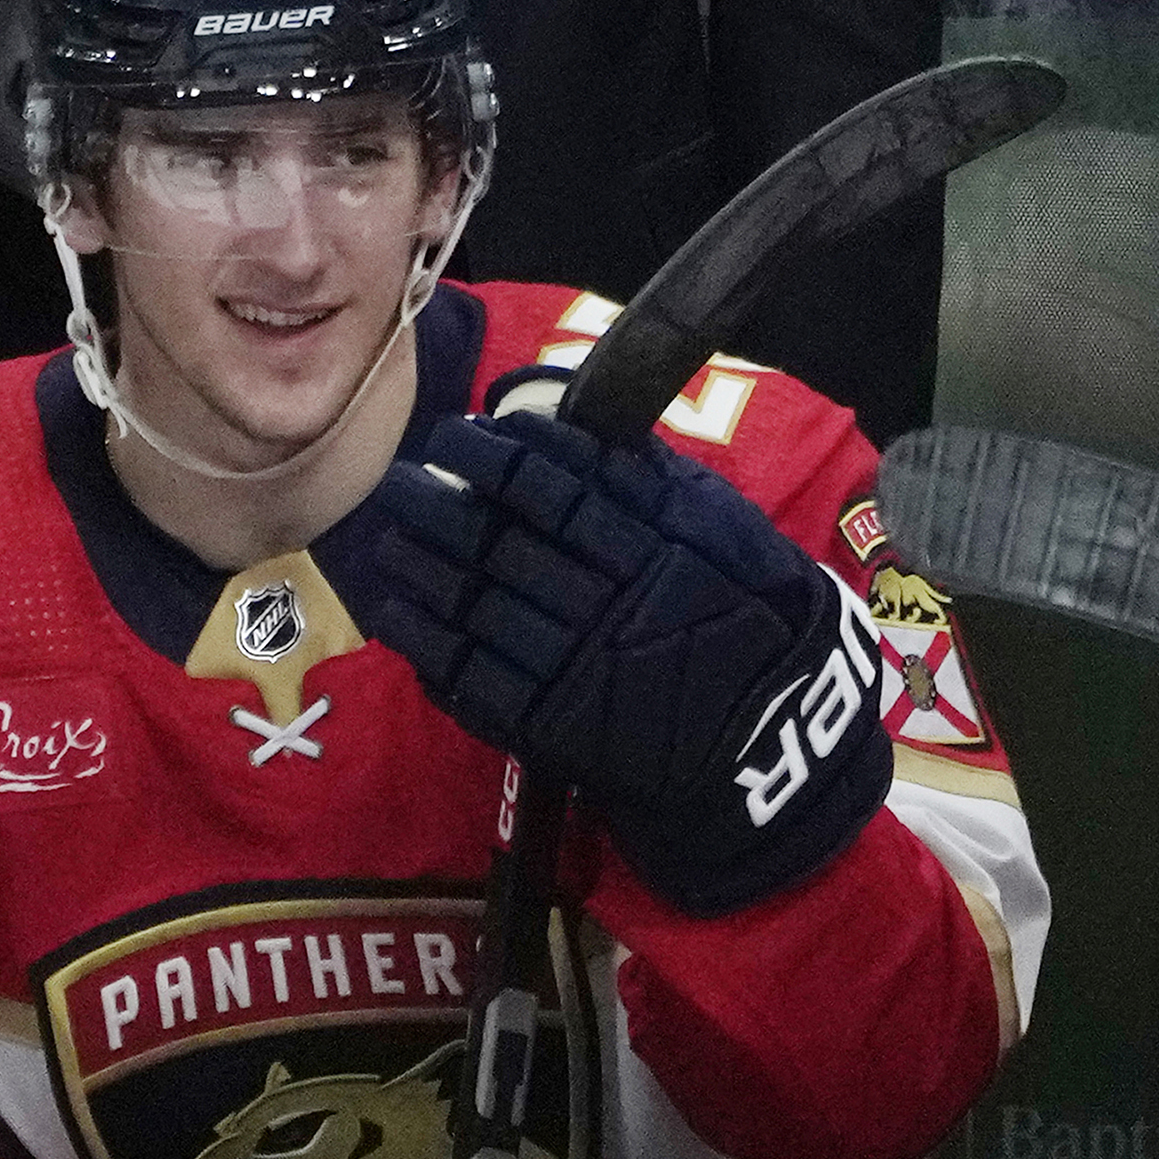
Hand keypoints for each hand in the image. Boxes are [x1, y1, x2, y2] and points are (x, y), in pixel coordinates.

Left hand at [352, 402, 893, 914]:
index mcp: (646, 545)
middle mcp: (602, 600)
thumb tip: (579, 426)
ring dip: (422, 569)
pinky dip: (427, 643)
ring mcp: (573, 666)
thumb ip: (651, 477)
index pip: (550, 486)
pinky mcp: (551, 725)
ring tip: (389, 539)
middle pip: (498, 543)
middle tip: (398, 480)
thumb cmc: (751, 615)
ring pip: (475, 605)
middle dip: (438, 507)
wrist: (770, 733)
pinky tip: (395, 612)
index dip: (493, 457)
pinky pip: (472, 678)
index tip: (456, 434)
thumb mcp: (722, 526)